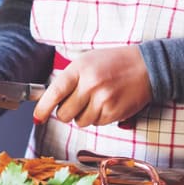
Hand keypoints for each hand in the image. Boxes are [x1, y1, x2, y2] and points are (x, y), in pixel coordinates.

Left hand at [32, 46, 152, 128]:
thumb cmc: (114, 62)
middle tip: (75, 104)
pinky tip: (106, 104)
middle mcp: (90, 84)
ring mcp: (103, 99)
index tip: (37, 117)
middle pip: (64, 113)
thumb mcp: (88, 61)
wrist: (146, 66)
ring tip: (95, 101)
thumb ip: (70, 78)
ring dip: (83, 116)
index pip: (54, 92)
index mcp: (80, 69)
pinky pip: (96, 124)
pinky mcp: (114, 112)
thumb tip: (51, 99)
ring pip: (80, 121)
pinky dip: (98, 118)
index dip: (43, 107)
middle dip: (66, 113)